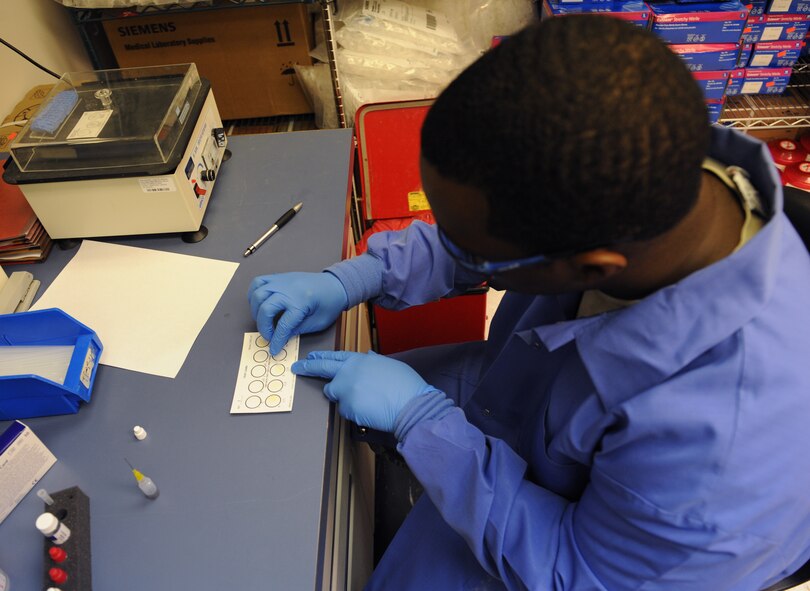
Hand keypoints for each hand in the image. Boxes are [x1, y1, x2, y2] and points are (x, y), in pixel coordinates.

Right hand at [248, 272, 347, 354]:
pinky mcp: (279, 277)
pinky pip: (258, 282)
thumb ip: (298, 330)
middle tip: (269, 336)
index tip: (274, 349)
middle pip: (265, 309)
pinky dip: (254, 294)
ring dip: (256, 311)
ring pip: (257, 294)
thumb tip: (280, 337)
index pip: (283, 325)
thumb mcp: (318, 322)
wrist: (336, 284)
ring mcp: (281, 281)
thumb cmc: (330, 303)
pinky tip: (259, 304)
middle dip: (264, 327)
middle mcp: (288, 290)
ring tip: (263, 320)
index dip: (276, 340)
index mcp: (301, 302)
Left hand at [292, 350, 435, 431]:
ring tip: (365, 400)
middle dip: (308, 367)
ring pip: (334, 393)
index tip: (311, 356)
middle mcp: (349, 371)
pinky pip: (345, 410)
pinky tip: (370, 410)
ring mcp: (346, 388)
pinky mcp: (346, 406)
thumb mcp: (390, 365)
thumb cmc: (405, 385)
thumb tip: (369, 357)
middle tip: (297, 368)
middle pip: (322, 368)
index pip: (336, 355)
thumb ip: (375, 361)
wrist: (410, 403)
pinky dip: (354, 411)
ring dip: (343, 397)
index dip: (322, 356)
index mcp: (360, 359)